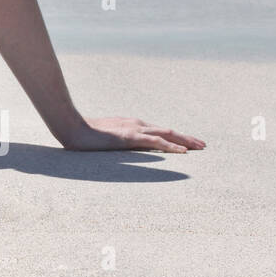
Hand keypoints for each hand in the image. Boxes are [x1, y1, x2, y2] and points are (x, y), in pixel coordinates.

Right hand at [63, 117, 205, 152]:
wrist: (72, 128)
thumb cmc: (83, 134)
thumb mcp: (104, 137)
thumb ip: (115, 140)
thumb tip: (119, 147)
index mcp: (131, 124)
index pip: (158, 131)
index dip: (175, 137)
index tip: (188, 143)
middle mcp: (136, 124)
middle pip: (167, 131)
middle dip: (186, 137)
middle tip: (203, 145)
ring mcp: (134, 129)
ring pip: (166, 134)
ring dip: (185, 141)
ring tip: (200, 147)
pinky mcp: (130, 137)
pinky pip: (156, 142)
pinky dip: (172, 146)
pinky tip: (184, 152)